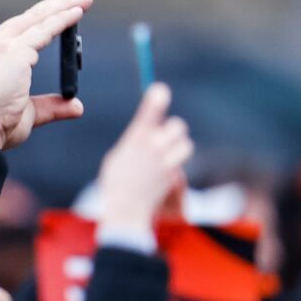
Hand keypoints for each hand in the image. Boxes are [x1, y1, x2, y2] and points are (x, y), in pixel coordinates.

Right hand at [0, 0, 92, 149]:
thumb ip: (50, 105)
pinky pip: (45, 30)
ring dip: (63, 7)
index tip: (57, 15)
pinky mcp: (14, 51)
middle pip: (27, 18)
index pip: (15, 31)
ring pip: (38, 19)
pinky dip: (63, 20)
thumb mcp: (26, 112)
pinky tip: (77, 13)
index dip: (38, 21)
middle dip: (54, 7)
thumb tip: (76, 106)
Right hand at [97, 83, 191, 232]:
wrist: (125, 209)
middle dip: (173, 130)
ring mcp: (166, 162)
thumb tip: (145, 135)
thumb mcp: (118, 156)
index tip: (160, 91)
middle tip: (165, 137)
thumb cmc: (115, 183)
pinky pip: (181, 166)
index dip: (157, 99)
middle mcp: (154, 147)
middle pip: (177, 127)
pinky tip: (162, 176)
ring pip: (185, 145)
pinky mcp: (174, 177)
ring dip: (179, 148)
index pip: (151, 112)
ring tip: (168, 155)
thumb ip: (135, 142)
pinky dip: (175, 168)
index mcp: (137, 139)